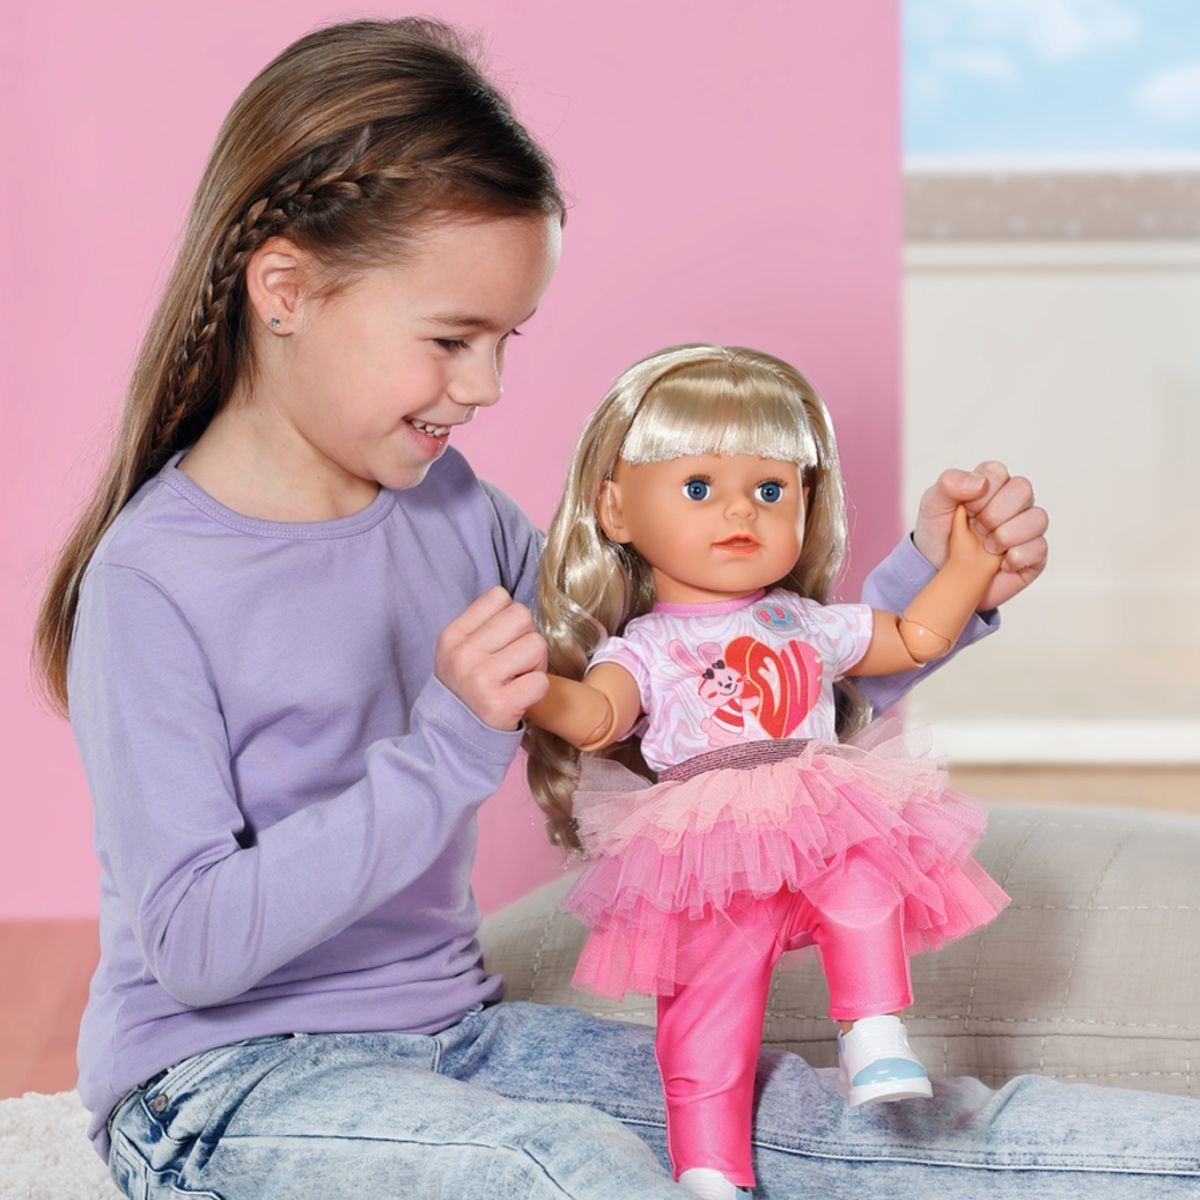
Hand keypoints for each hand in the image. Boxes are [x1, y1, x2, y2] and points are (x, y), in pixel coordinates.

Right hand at [435, 587, 548, 730]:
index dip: (510, 618)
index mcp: (453, 636)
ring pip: (537, 645)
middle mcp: (464, 654)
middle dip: (527, 638)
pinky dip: (537, 691)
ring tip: (518, 680)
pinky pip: (541, 681)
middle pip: (522, 616)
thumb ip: (484, 625)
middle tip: (516, 663)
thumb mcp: (458, 651)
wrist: (451, 740)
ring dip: (535, 665)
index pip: (500, 597)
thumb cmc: (466, 690)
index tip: (503, 642)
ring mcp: (480, 680)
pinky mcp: (499, 705)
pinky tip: (520, 698)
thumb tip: (520, 608)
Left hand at [913, 462, 1047, 611]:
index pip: (998, 473)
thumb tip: (980, 483)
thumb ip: (950, 484)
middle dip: (994, 513)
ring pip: (1037, 518)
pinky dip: (1017, 557)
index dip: (980, 493)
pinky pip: (1039, 548)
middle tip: (977, 529)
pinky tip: (1000, 563)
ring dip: (1007, 535)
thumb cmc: (941, 533)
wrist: (939, 571)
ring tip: (988, 547)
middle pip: (1023, 490)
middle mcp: (1013, 501)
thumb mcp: (933, 505)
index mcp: (990, 484)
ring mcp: (1026, 527)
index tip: (965, 510)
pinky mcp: (1033, 554)